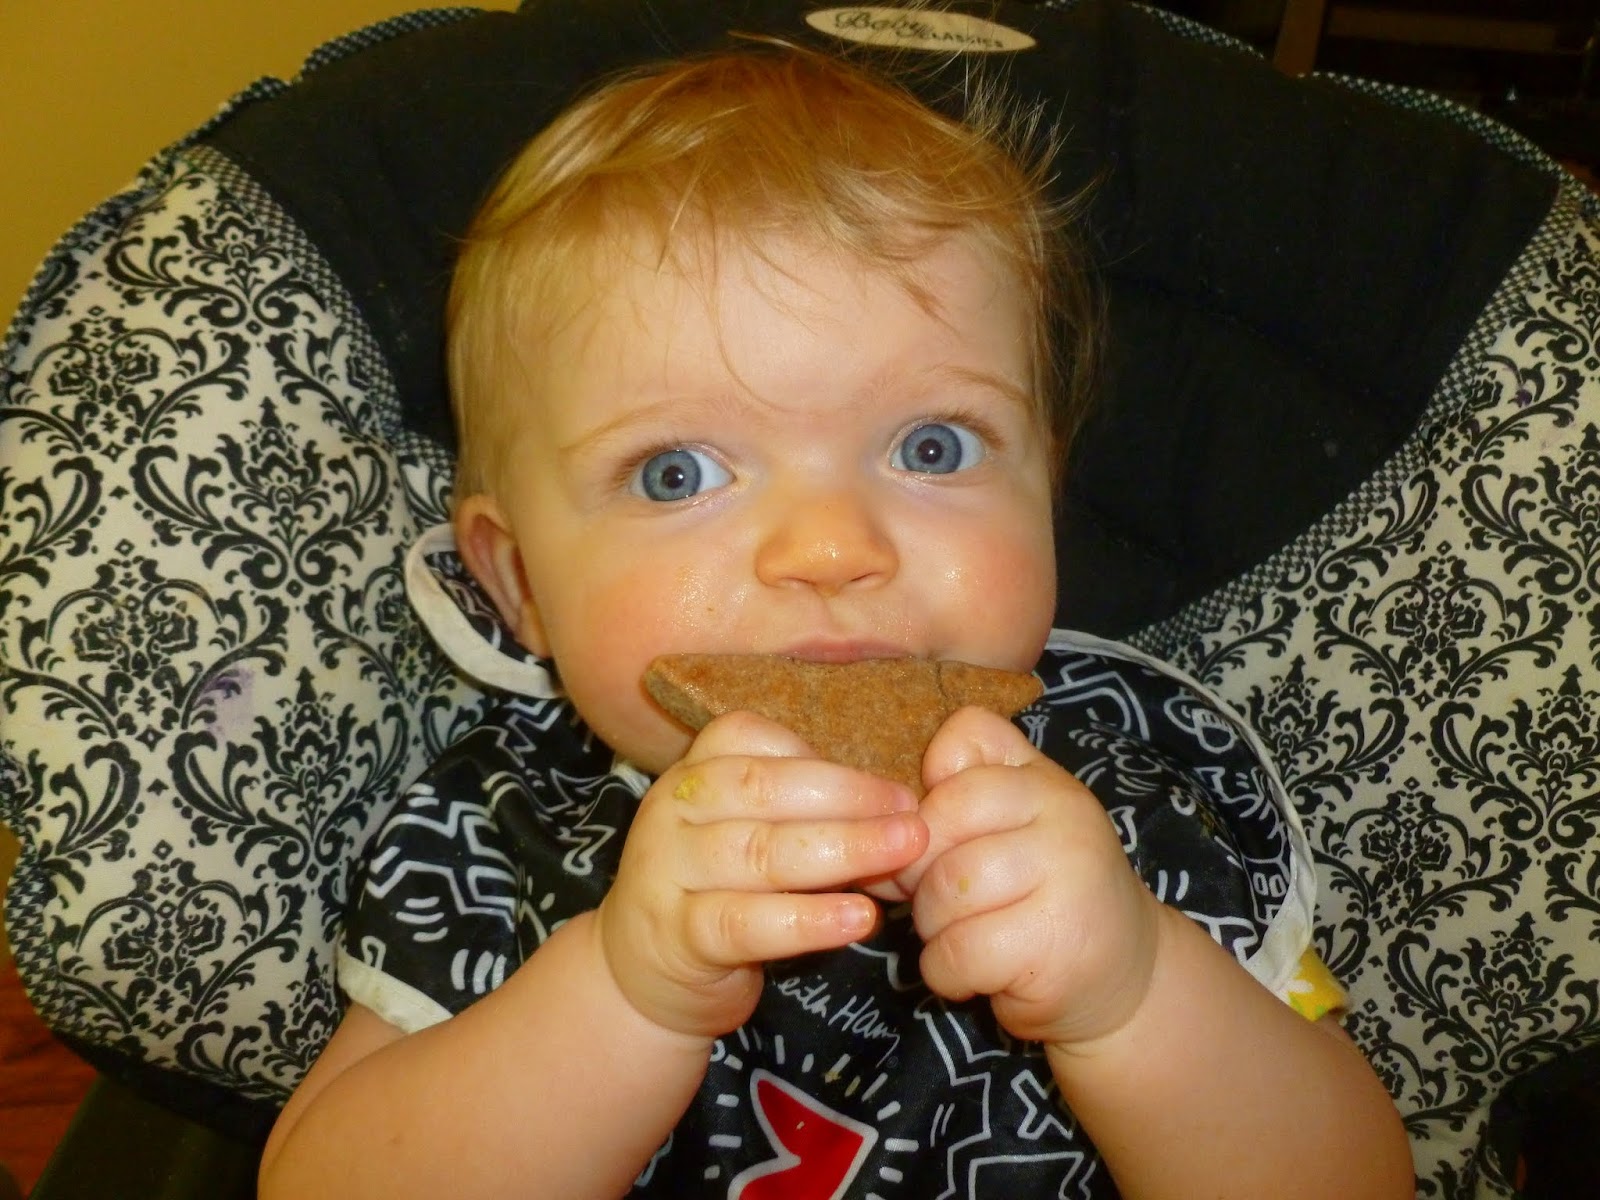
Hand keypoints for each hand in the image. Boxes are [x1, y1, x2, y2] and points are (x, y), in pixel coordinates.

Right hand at [596, 711, 928, 1040]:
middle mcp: (672, 809)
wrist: (641, 975)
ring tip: (900, 857)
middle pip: (763, 789)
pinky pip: (747, 922)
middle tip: (914, 821)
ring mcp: (667, 871)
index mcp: (694, 770)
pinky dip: (808, 919)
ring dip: (842, 851)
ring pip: (760, 852)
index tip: (896, 790)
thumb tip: (895, 805)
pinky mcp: (677, 935)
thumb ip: (801, 811)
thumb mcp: (747, 833)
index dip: (830, 763)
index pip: (753, 739)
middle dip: (849, 800)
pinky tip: (858, 918)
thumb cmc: (718, 891)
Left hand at [882, 707, 1164, 1048]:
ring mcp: (1067, 877)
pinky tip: (975, 974)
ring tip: (962, 937)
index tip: (938, 843)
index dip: (928, 798)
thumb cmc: (1044, 896)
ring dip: (933, 927)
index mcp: (1045, 779)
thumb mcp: (1011, 829)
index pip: (962, 745)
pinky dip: (948, 972)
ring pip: (945, 889)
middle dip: (917, 873)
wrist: (1125, 977)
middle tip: (937, 903)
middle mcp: (1065, 815)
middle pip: (938, 823)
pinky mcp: (1055, 943)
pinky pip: (958, 951)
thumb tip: (871, 823)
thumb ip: (953, 801)